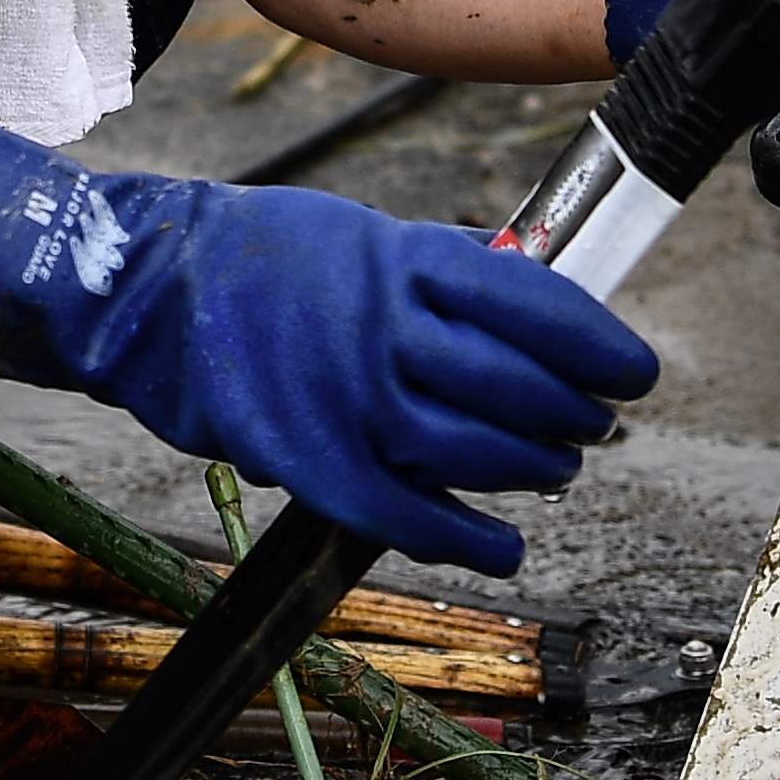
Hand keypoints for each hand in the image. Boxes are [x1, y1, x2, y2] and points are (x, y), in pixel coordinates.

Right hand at [0, 125, 656, 573]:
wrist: (145, 290)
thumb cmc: (261, 257)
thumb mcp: (359, 235)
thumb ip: (439, 272)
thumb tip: (532, 303)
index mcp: (401, 259)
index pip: (532, 301)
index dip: (596, 343)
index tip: (634, 369)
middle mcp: (381, 326)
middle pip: (512, 382)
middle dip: (574, 413)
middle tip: (599, 425)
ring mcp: (344, 396)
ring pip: (469, 447)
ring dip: (530, 468)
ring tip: (557, 469)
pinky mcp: (307, 458)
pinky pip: (405, 512)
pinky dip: (463, 536)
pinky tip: (500, 544)